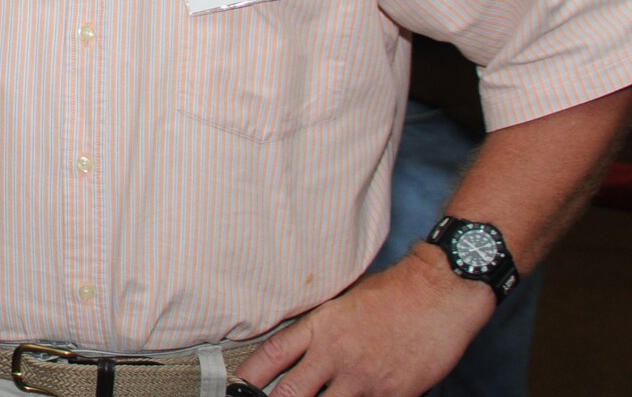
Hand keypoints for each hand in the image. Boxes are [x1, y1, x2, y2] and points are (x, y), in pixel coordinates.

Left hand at [232, 249, 492, 396]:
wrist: (439, 292)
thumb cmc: (395, 292)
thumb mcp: (344, 302)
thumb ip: (322, 330)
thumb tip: (302, 352)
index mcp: (321, 327)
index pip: (273, 355)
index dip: (250, 376)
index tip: (239, 386)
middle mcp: (337, 354)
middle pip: (291, 392)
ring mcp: (365, 378)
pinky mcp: (395, 393)